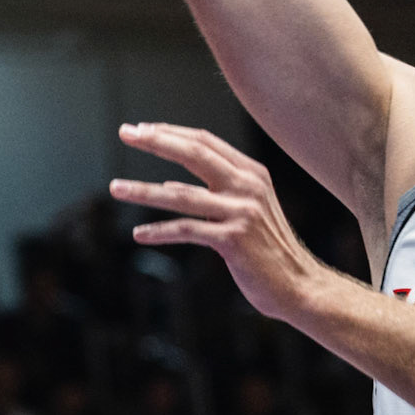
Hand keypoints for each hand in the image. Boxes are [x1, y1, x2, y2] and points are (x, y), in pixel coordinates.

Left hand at [110, 123, 319, 324]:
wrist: (299, 285)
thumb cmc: (268, 249)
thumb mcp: (249, 209)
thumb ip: (218, 191)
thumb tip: (171, 184)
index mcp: (252, 173)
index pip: (205, 141)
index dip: (171, 132)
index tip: (141, 129)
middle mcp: (248, 185)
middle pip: (194, 153)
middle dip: (156, 141)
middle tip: (126, 133)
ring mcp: (241, 212)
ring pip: (181, 193)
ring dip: (144, 190)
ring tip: (115, 188)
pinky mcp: (233, 239)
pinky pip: (187, 229)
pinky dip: (160, 231)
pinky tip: (139, 234)